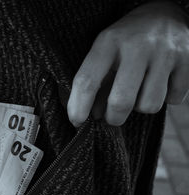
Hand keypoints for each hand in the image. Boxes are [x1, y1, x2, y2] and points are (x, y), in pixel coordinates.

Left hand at [68, 0, 188, 126]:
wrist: (164, 13)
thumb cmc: (127, 41)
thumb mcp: (105, 53)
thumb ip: (98, 84)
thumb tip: (94, 116)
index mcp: (109, 42)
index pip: (87, 81)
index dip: (78, 107)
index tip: (76, 122)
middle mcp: (136, 46)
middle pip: (120, 101)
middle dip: (114, 118)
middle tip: (112, 117)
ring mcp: (165, 52)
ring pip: (148, 105)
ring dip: (141, 106)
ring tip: (140, 91)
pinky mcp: (188, 60)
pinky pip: (173, 99)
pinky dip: (166, 97)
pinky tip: (162, 82)